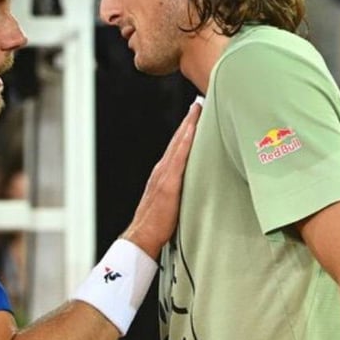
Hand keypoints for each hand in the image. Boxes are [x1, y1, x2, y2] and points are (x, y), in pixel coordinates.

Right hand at [123, 101, 200, 255]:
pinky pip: (179, 158)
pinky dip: (184, 142)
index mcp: (163, 174)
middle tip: (198, 104)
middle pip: (178, 140)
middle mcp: (162, 170)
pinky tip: (192, 131)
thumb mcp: (169, 203)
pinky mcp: (168, 183)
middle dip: (188, 121)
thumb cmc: (157, 225)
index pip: (177, 147)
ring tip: (197, 110)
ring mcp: (164, 175)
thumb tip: (194, 187)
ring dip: (188, 126)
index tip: (195, 115)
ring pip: (178, 144)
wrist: (141, 236)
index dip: (186, 130)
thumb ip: (179, 191)